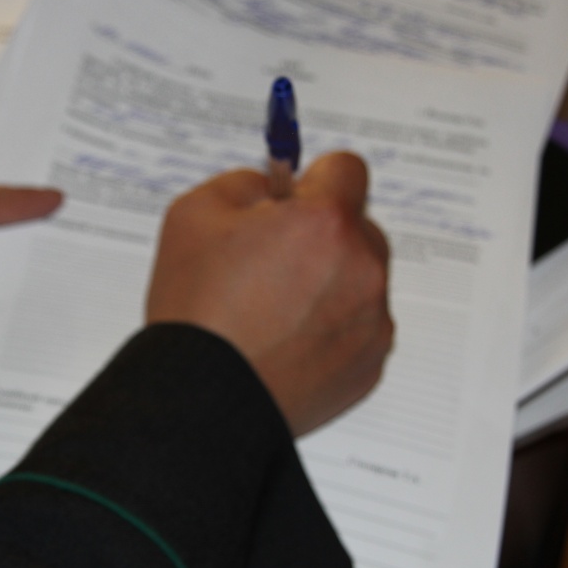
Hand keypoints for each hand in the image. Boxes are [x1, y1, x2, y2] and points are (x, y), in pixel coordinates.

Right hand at [146, 152, 392, 435]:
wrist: (203, 398)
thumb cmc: (197, 311)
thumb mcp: (195, 214)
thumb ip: (245, 184)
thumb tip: (273, 189)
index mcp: (326, 222)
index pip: (347, 169)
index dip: (314, 181)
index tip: (295, 199)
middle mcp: (363, 267)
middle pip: (358, 228)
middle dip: (322, 236)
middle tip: (270, 262)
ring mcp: (372, 321)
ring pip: (359, 280)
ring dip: (328, 284)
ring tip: (272, 311)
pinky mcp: (370, 364)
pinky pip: (358, 329)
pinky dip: (330, 331)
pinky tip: (284, 343)